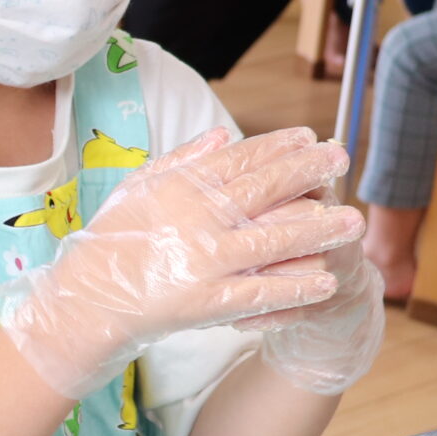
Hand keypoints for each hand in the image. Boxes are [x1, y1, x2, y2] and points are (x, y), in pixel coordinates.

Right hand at [0, 128, 363, 399]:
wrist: (84, 300)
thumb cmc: (108, 243)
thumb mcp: (136, 189)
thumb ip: (182, 160)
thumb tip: (222, 134)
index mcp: (179, 187)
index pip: (240, 159)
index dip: (279, 146)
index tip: (310, 137)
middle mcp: (195, 218)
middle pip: (265, 189)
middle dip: (309, 172)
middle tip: (343, 160)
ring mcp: (203, 260)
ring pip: (274, 239)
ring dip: (319, 229)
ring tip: (352, 221)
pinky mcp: (207, 301)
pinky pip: (262, 291)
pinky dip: (296, 287)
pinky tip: (326, 280)